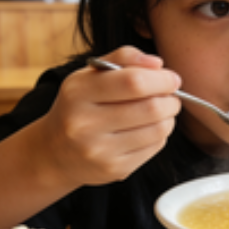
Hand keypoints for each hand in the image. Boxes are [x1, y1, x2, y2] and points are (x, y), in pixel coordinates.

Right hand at [35, 46, 181, 185]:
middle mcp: (85, 124)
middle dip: (170, 99)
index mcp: (78, 93)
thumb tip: (158, 64)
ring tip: (161, 112)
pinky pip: (154, 147)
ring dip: (168, 117)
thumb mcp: (90, 75)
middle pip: (151, 108)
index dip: (161, 79)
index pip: (133, 82)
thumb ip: (122, 59)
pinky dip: (160, 135)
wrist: (56, 152)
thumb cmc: (79, 106)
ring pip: (158, 130)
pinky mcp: (115, 170)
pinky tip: (148, 129)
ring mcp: (100, 151)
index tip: (172, 78)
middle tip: (171, 96)